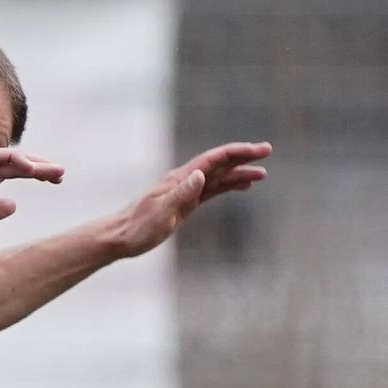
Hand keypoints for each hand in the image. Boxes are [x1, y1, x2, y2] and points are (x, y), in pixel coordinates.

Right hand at [0, 148, 65, 241]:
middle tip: (62, 174)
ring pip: (9, 158)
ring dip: (32, 163)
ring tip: (51, 171)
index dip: (37, 173)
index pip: (15, 172)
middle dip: (41, 167)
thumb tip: (14, 205)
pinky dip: (12, 159)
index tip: (56, 180)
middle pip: (17, 163)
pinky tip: (28, 167)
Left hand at [107, 141, 271, 257]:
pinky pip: (211, 191)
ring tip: (262, 174)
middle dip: (243, 156)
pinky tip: (242, 187)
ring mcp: (184, 192)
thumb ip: (181, 194)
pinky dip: (228, 186)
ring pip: (217, 177)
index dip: (237, 152)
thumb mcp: (161, 213)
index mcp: (179, 180)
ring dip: (239, 172)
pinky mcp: (184, 204)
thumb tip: (201, 174)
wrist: (119, 237)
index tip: (259, 149)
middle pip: (218, 163)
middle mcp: (184, 181)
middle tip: (267, 151)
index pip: (213, 160)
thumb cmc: (137, 228)